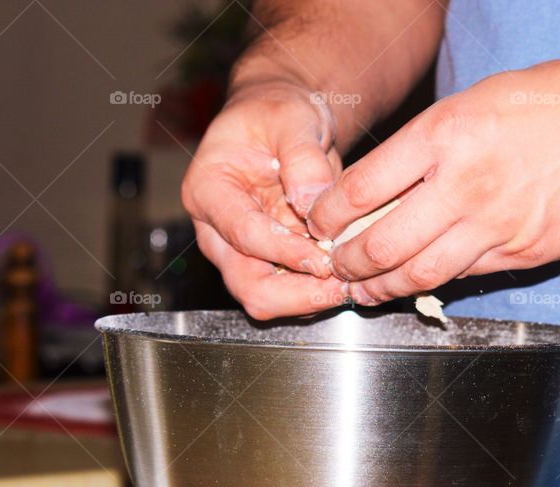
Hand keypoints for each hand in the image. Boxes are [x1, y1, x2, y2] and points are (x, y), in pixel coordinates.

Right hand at [181, 81, 348, 318]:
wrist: (284, 124)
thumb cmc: (277, 114)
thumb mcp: (291, 117)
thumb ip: (302, 157)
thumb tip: (312, 202)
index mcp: (208, 191)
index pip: (244, 234)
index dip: (285, 252)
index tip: (324, 259)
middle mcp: (217, 232)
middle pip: (248, 286)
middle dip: (296, 294)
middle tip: (340, 285)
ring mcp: (241, 253)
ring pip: (268, 300)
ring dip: (311, 298)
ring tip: (350, 282)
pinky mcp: (268, 264)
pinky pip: (291, 294)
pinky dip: (319, 292)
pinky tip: (348, 276)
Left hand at [307, 54, 559, 305]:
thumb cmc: (552, 101)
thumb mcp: (474, 103)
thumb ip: (424, 148)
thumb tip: (377, 192)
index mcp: (444, 135)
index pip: (361, 189)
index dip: (329, 216)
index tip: (321, 224)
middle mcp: (465, 183)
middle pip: (381, 243)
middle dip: (348, 264)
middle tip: (337, 267)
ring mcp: (498, 224)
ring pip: (420, 273)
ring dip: (382, 288)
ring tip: (365, 292)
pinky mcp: (527, 252)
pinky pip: (467, 276)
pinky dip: (435, 283)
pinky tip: (419, 282)